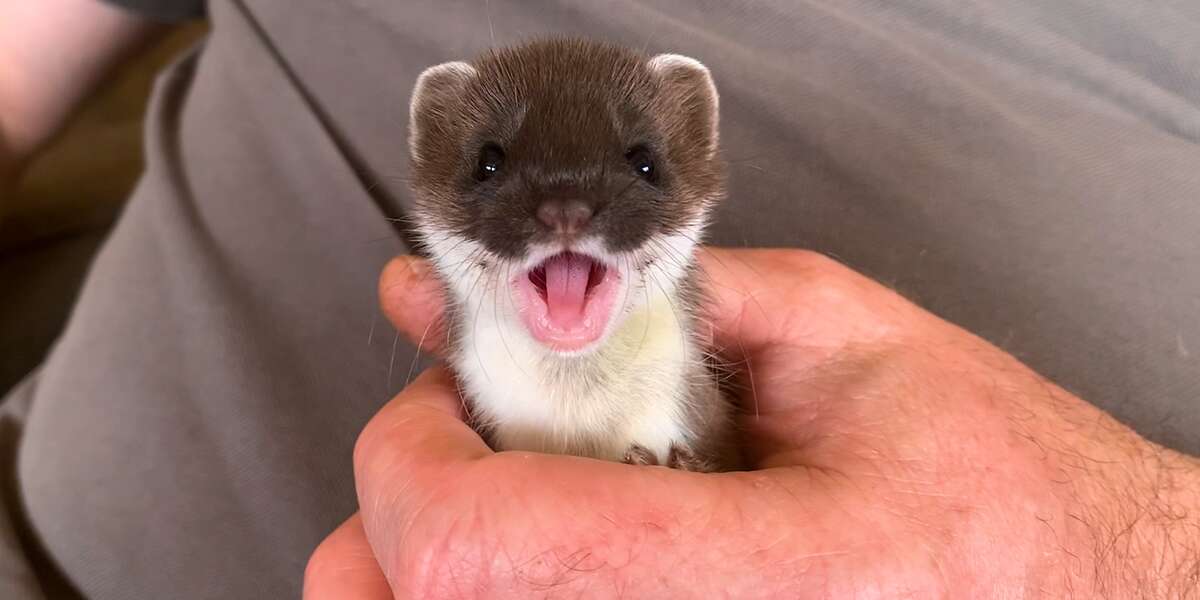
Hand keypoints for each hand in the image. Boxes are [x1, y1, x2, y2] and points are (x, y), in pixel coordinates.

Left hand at [306, 248, 1199, 597]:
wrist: (1075, 590)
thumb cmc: (1004, 493)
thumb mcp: (851, 344)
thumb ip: (675, 307)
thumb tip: (521, 294)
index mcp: (766, 576)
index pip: (476, 548)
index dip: (413, 461)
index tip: (440, 408)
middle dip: (401, 524)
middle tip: (463, 458)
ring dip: (446, 568)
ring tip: (523, 507)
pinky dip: (511, 591)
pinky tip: (563, 559)